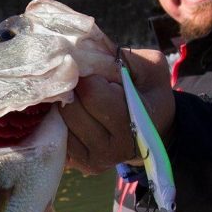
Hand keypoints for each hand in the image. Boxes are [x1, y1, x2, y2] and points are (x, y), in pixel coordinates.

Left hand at [61, 49, 174, 174]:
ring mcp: (95, 161)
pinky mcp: (79, 165)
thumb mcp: (150, 67)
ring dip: (65, 103)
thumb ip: (124, 58)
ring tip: (79, 96)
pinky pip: (57, 135)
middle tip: (84, 82)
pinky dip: (60, 119)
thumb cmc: (150, 93)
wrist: (154, 130)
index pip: (93, 94)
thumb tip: (86, 47)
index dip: (90, 76)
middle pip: (73, 108)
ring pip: (61, 121)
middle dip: (75, 89)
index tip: (97, 73)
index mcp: (135, 125)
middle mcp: (114, 149)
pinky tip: (74, 110)